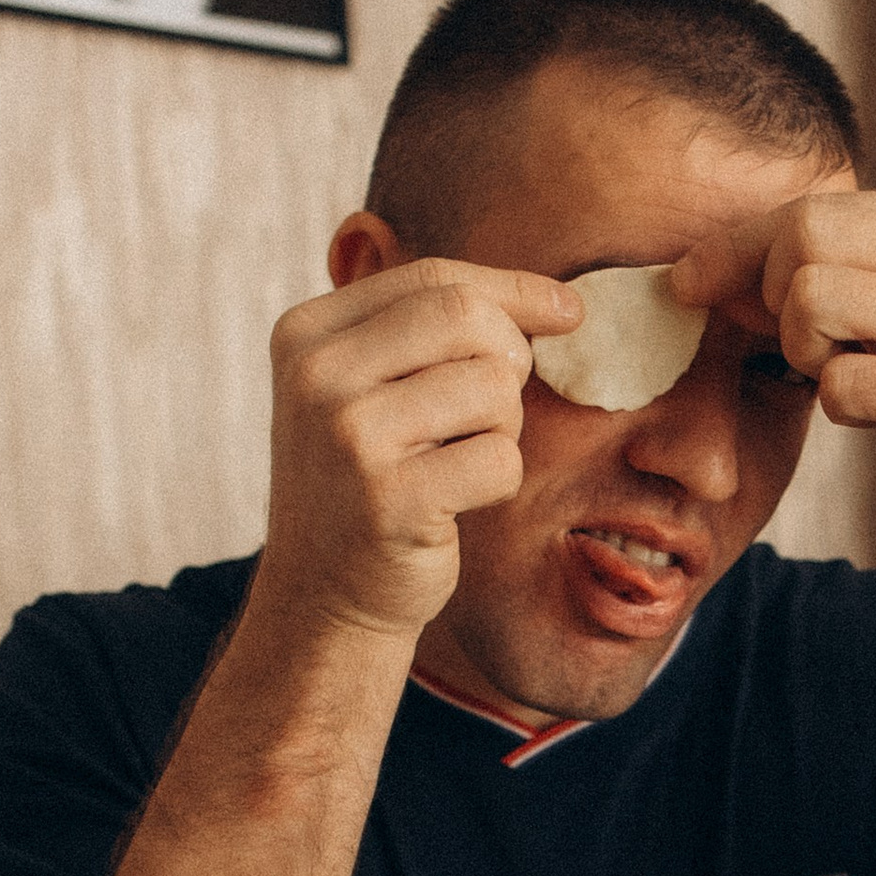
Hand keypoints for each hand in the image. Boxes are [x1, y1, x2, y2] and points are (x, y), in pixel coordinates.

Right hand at [262, 257, 581, 639]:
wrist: (325, 596)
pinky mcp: (388, 499)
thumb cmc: (373, 482)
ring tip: (458, 461)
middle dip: (508, 361)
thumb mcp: (376, 389)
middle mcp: (317, 376)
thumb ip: (439, 332)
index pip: (433, 279)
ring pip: (492, 388)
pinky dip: (498, 482)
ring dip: (502, 428)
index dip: (512, 291)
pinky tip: (457, 502)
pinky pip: (499, 459)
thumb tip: (565, 303)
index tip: (569, 313)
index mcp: (307, 334)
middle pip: (467, 319)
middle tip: (491, 414)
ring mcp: (347, 436)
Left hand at [669, 191, 875, 527]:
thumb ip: (819, 263)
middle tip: (807, 345)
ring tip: (843, 372)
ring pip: (812, 300)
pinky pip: (841, 386)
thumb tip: (693, 271)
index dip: (737, 249)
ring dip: (804, 352)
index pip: (811, 209)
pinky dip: (841, 408)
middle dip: (775, 299)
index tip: (690, 283)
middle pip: (804, 241)